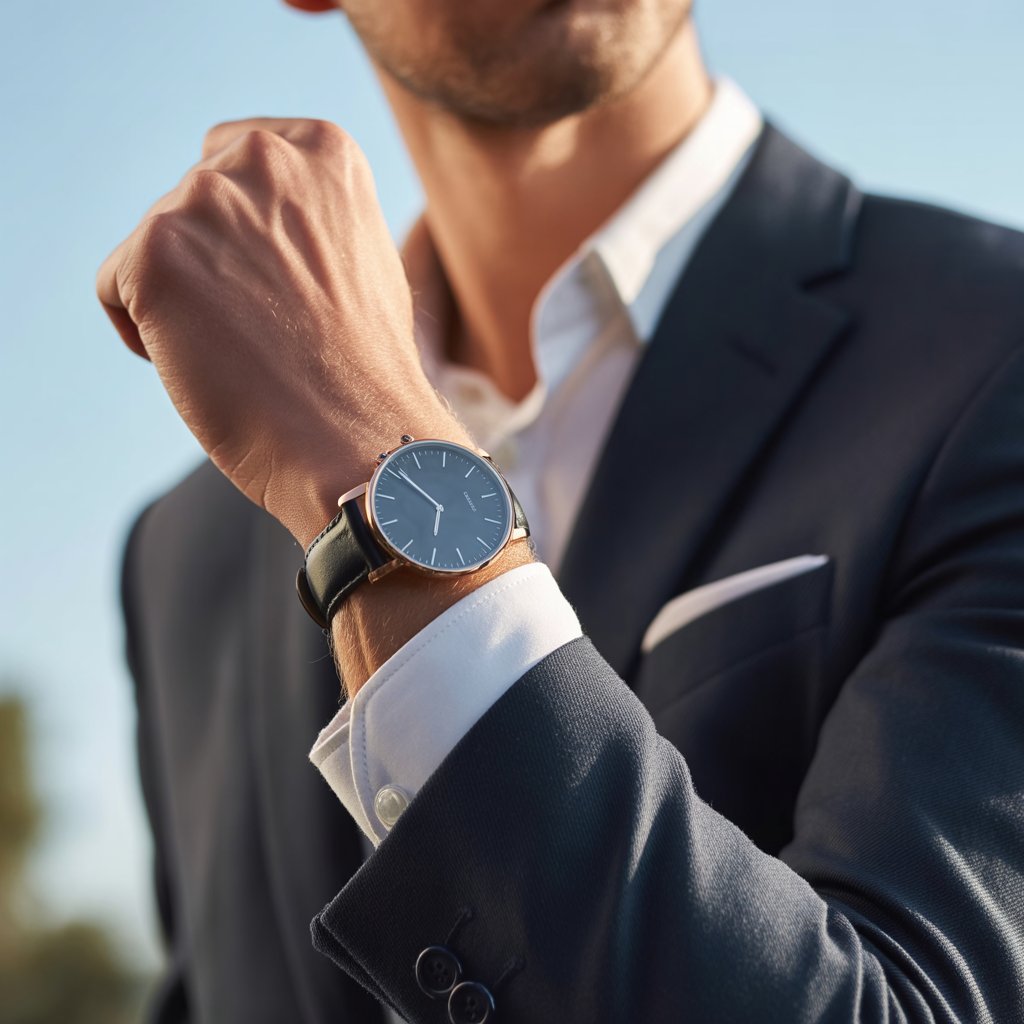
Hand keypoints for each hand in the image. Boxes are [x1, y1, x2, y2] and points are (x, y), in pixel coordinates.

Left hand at [96, 117, 466, 545]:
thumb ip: (311, 215)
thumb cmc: (366, 371)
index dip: (247, 234)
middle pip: (190, 204)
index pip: (236, 158)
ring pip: (155, 248)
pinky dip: (147, 335)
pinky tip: (209, 368)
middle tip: (267, 330)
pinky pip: (117, 288)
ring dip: (186, 301)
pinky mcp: (155, 253)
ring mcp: (206, 200)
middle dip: (214, 263)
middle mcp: (264, 158)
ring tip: (248, 353)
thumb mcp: (365, 258)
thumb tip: (258, 223)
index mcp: (323, 150)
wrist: (361, 439)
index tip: (281, 290)